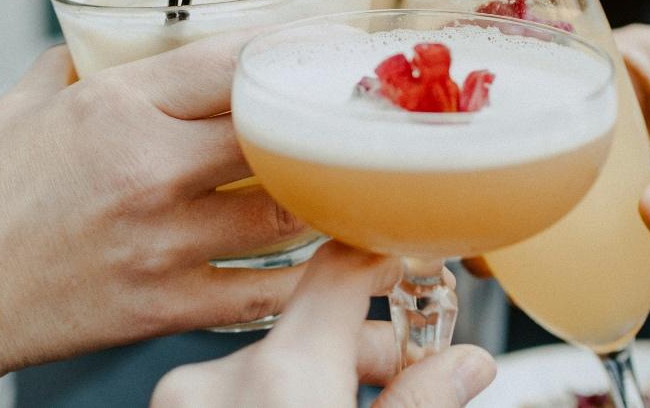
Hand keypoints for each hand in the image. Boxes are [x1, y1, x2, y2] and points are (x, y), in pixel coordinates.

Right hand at [0, 34, 309, 402]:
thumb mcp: (17, 108)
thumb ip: (70, 66)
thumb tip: (100, 42)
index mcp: (114, 107)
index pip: (228, 60)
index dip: (283, 49)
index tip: (310, 45)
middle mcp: (149, 169)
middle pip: (272, 131)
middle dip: (306, 119)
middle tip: (328, 115)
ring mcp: (162, 242)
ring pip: (283, 211)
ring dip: (312, 194)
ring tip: (327, 182)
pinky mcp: (164, 305)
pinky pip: (261, 292)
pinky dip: (297, 277)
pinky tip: (316, 261)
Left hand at [152, 242, 495, 407]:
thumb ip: (418, 404)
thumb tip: (468, 364)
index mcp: (280, 378)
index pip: (337, 269)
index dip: (380, 256)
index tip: (407, 262)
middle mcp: (215, 378)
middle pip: (304, 319)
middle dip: (358, 336)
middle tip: (406, 358)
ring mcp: (181, 397)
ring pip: (266, 354)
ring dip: (312, 367)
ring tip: (358, 391)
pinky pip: (227, 383)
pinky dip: (268, 391)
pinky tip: (299, 403)